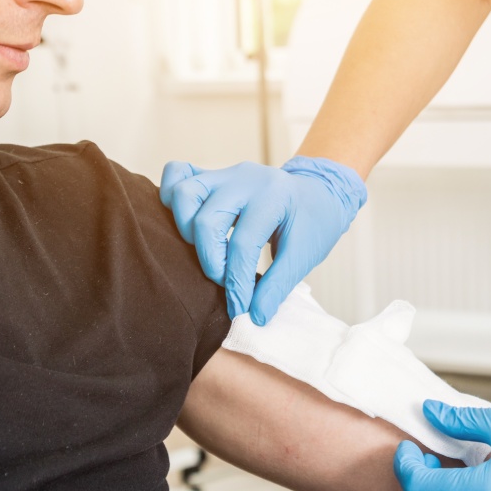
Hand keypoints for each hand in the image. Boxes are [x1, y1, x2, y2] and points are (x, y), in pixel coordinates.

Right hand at [159, 156, 366, 324]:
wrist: (319, 192)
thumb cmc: (313, 223)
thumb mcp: (304, 255)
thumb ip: (277, 286)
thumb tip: (254, 318)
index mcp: (273, 195)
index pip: (244, 243)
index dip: (237, 282)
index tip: (240, 308)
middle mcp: (245, 178)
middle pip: (206, 219)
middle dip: (211, 261)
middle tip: (225, 280)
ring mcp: (224, 173)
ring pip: (184, 193)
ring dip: (186, 230)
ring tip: (207, 251)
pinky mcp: (211, 174)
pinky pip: (176, 173)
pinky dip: (171, 196)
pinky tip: (184, 221)